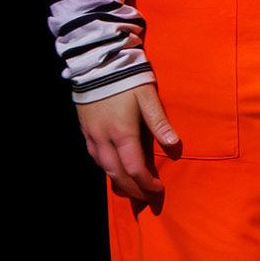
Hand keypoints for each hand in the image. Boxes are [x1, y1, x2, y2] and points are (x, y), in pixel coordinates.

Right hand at [78, 81, 180, 207]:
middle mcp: (104, 138)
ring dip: (119, 182)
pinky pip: (95, 157)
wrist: (98, 62)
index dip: (146, 183)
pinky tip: (115, 170)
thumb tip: (174, 146)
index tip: (159, 189)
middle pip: (117, 174)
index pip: (134, 168)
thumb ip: (160, 123)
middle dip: (133, 189)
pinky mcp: (85, 130)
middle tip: (148, 198)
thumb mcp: (148, 97)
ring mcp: (92, 135)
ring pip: (103, 168)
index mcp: (122, 132)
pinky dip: (106, 169)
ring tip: (133, 189)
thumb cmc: (128, 78)